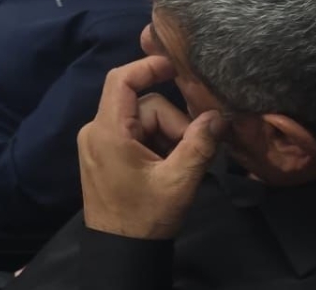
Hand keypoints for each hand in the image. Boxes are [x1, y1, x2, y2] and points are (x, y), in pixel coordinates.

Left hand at [78, 55, 225, 239]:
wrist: (121, 250)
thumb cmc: (146, 217)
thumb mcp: (179, 181)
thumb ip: (199, 145)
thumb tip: (219, 116)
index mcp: (108, 132)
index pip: (122, 81)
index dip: (148, 66)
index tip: (176, 65)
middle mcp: (96, 130)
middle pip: (144, 105)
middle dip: (173, 124)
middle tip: (190, 154)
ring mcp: (98, 141)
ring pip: (143, 120)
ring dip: (167, 136)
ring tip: (177, 168)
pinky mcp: (104, 152)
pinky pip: (135, 134)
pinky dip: (156, 144)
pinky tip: (165, 168)